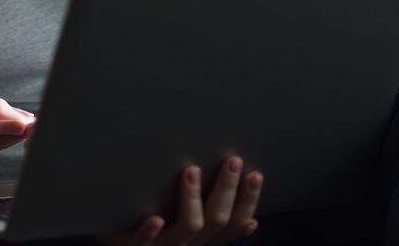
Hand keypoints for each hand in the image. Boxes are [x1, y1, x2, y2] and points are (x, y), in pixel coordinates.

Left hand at [101, 158, 262, 245]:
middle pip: (214, 220)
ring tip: (191, 170)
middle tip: (232, 160)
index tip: (255, 174)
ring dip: (192, 199)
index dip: (247, 201)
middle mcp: (187, 244)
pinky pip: (143, 242)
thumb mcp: (185, 227)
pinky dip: (150, 232)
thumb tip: (252, 222)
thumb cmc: (153, 234)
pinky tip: (155, 220)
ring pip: (187, 227)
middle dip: (226, 190)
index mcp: (200, 238)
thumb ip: (210, 220)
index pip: (232, 221)